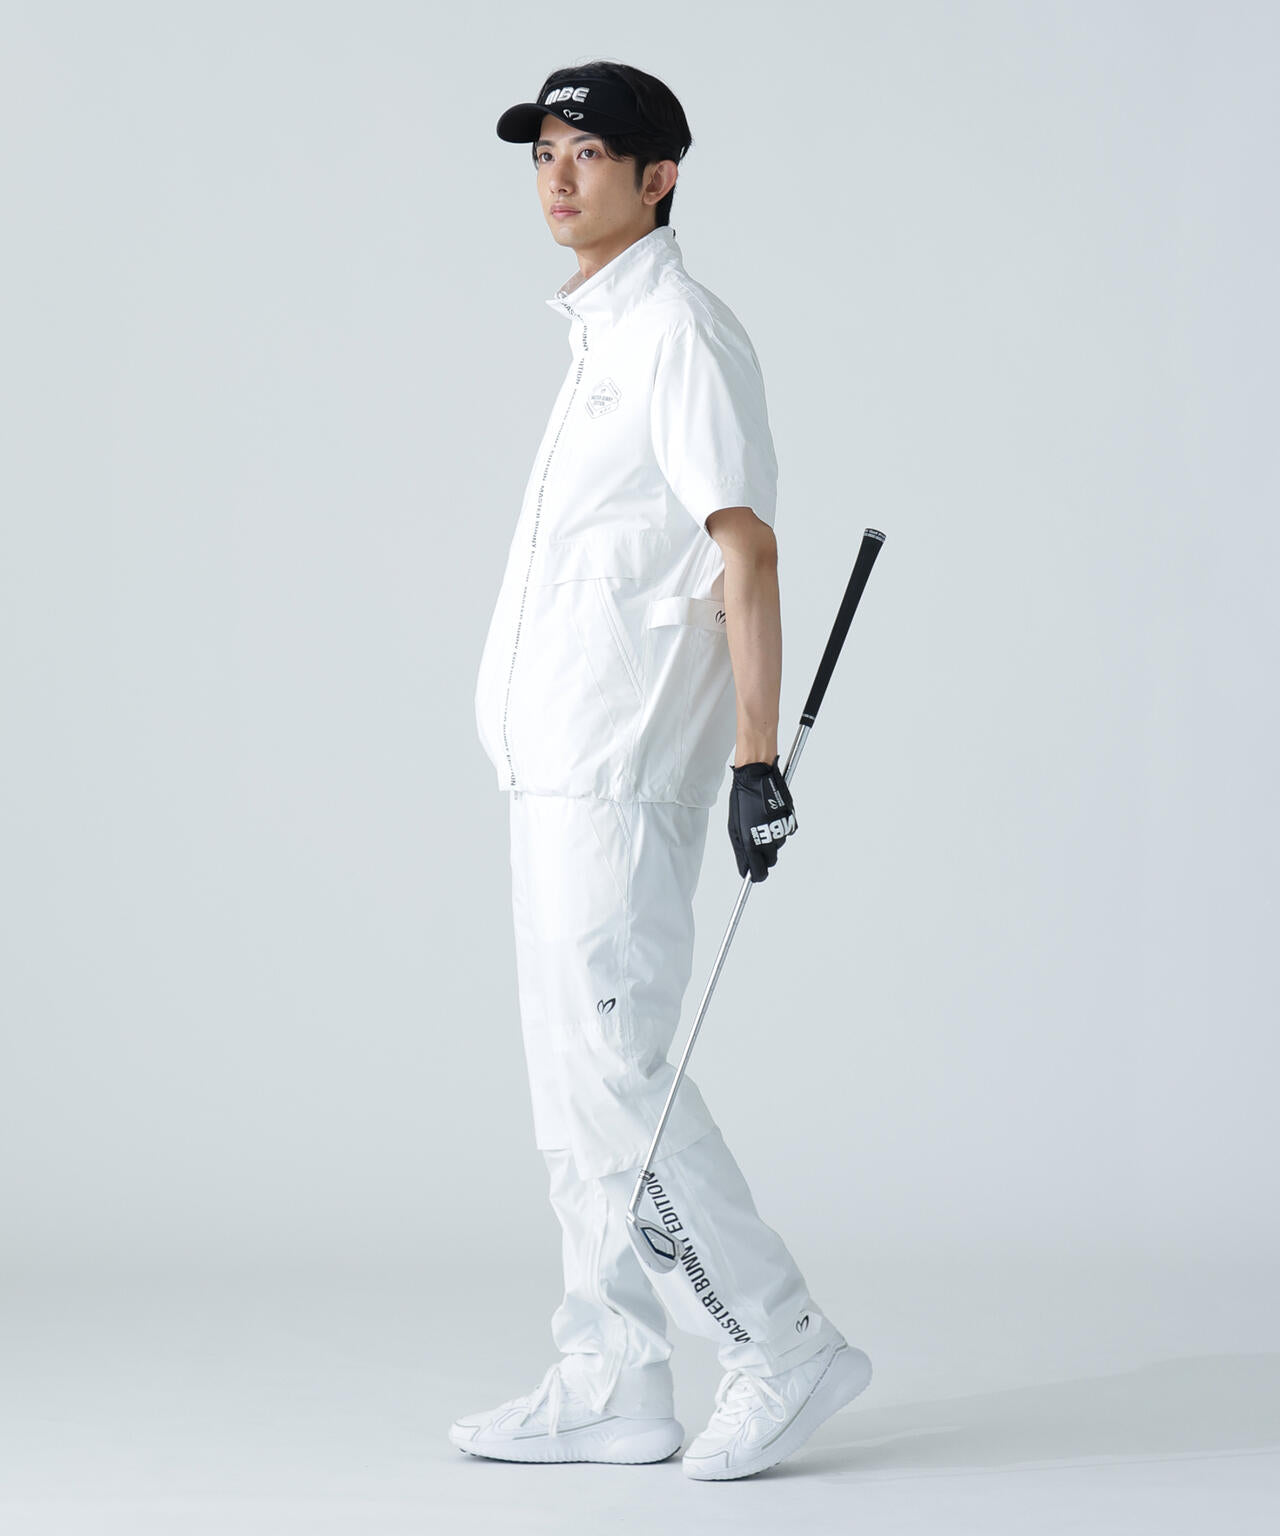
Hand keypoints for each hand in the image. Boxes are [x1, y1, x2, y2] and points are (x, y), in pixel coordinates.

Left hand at [727, 755, 796, 881]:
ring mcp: (781, 831)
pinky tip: (771, 815)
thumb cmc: (742, 799)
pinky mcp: (790, 821)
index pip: (759, 873)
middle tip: (755, 838)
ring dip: (770, 838)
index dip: (756, 875)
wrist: (757, 776)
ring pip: (777, 846)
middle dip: (763, 855)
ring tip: (761, 820)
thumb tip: (745, 869)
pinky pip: (786, 833)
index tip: (753, 872)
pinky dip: (779, 828)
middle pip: (770, 861)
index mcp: (752, 843)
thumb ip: (741, 851)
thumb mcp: (735, 827)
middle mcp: (769, 840)